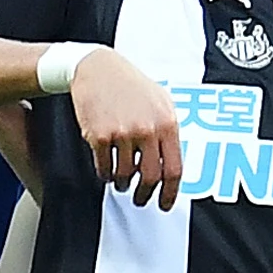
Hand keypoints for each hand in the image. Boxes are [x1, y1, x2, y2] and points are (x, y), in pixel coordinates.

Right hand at [68, 50, 181, 208]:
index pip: (174, 169)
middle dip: (145, 194)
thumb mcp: (162, 101)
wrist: (98, 68)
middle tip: (141, 198)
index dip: (170, 193)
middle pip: (150, 178)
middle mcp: (147, 129)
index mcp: (167, 122)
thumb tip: (172, 164)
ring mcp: (122, 133)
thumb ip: (169, 131)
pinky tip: (107, 170)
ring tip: (121, 181)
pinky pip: (104, 167)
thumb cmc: (131, 85)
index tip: (165, 203)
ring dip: (122, 184)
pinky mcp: (99, 135)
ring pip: (124, 175)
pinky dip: (105, 174)